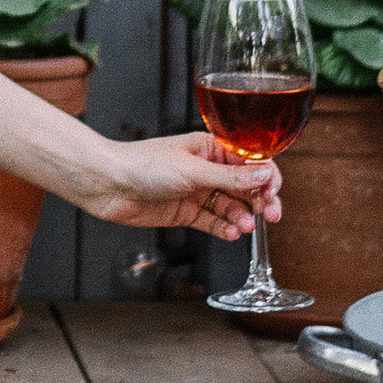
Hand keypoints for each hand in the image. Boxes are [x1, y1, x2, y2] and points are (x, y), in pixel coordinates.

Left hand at [83, 130, 282, 240]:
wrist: (108, 184)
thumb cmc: (143, 164)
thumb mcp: (192, 170)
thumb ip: (230, 177)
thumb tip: (265, 175)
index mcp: (211, 148)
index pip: (250, 162)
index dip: (266, 177)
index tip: (274, 193)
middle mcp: (207, 169)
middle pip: (244, 187)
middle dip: (260, 200)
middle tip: (271, 215)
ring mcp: (196, 191)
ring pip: (230, 206)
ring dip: (241, 216)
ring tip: (244, 226)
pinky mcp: (185, 212)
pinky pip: (212, 221)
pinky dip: (224, 228)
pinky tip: (231, 233)